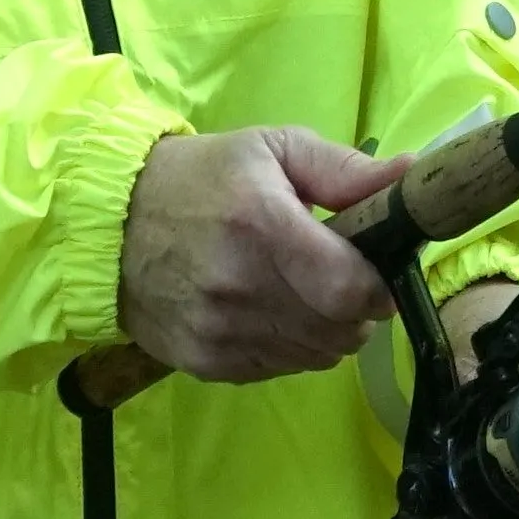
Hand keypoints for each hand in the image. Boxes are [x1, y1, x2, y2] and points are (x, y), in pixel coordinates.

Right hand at [119, 126, 406, 382]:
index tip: (375, 273)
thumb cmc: (200, 177)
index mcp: (261, 225)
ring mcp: (218, 330)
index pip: (348, 288)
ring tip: (303, 295)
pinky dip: (288, 348)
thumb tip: (411, 177)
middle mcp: (240, 286)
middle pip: (339, 330)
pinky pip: (277, 369)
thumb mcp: (271, 149)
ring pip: (314, 356)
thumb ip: (344, 170)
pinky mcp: (203, 361)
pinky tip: (268, 313)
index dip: (377, 288)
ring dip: (325, 332)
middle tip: (340, 281)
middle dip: (355, 310)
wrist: (108, 223)